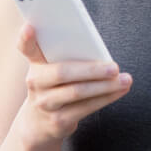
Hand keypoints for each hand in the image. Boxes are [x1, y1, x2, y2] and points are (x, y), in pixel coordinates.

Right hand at [14, 23, 132, 149]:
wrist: (38, 124)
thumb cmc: (55, 87)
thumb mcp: (53, 70)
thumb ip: (68, 57)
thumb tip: (99, 51)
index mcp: (35, 64)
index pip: (26, 48)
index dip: (25, 38)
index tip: (30, 26)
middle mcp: (35, 83)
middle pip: (63, 73)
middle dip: (91, 69)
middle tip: (114, 67)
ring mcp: (45, 103)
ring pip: (78, 92)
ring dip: (105, 86)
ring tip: (125, 79)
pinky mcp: (58, 121)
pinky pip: (86, 108)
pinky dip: (106, 98)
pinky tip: (120, 90)